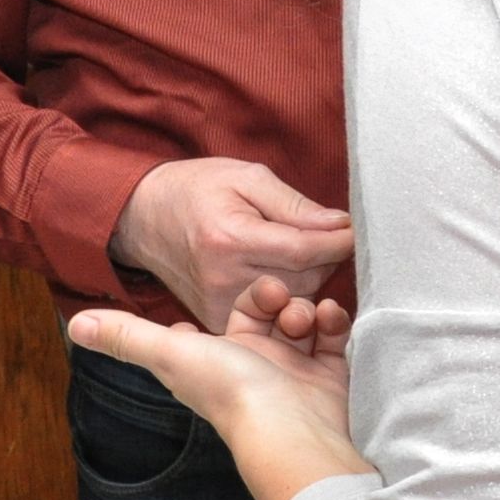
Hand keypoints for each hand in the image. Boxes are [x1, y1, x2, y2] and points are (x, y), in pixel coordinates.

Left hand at [70, 274, 365, 499]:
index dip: (237, 300)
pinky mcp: (329, 378)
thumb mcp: (171, 355)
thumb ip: (126, 336)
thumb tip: (74, 324)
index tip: (248, 291)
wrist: (294, 433)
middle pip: (265, 314)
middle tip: (281, 300)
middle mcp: (252, 367)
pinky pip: (332, 338)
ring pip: (299, 322)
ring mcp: (293, 373)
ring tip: (306, 317)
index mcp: (214, 361)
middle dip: (276, 298)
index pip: (221, 320)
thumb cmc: (232, 395)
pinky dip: (332, 324)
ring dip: (305, 308)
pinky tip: (329, 321)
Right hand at [108, 156, 353, 330]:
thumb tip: (340, 225)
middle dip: (324, 258)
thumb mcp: (247, 177)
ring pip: (294, 300)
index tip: (355, 230)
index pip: (305, 251)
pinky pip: (272, 315)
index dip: (339, 241)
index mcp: (231, 239)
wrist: (144, 219)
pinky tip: (282, 274)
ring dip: (308, 279)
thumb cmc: (197, 190)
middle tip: (325, 235)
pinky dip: (286, 295)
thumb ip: (295, 204)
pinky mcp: (220, 322)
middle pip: (305, 280)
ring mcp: (220, 307)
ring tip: (299, 252)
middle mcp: (225, 280)